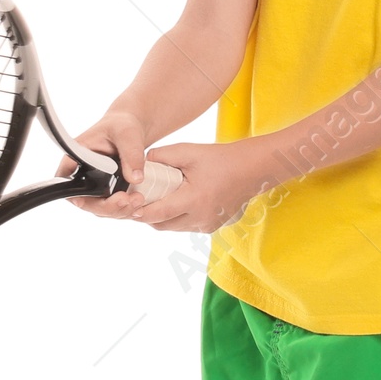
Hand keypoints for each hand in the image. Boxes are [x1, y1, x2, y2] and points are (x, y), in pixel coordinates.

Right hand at [55, 110, 151, 218]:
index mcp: (75, 158)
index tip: (92, 200)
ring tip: (138, 201)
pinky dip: (125, 210)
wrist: (132, 131)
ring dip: (118, 210)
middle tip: (127, 200)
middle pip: (84, 201)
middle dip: (106, 206)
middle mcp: (81, 176)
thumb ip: (131, 154)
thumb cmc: (123, 126)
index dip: (74, 195)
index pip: (64, 181)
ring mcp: (94, 187)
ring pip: (100, 209)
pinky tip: (138, 205)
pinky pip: (112, 208)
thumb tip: (135, 178)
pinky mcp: (107, 193)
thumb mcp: (127, 134)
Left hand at [133, 140, 271, 233]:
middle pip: (162, 225)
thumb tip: (140, 165)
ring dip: (162, 217)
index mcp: (194, 200)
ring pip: (174, 227)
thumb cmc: (221, 158)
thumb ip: (161, 156)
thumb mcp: (188, 151)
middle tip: (138, 201)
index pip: (158, 213)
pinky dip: (177, 217)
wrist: (252, 169)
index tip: (127, 205)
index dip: (139, 211)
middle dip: (147, 215)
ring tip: (155, 199)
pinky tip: (175, 202)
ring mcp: (208, 225)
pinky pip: (186, 226)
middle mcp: (201, 218)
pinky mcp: (212, 226)